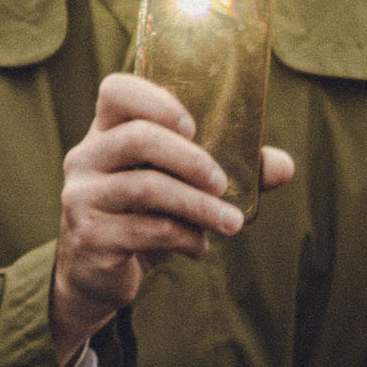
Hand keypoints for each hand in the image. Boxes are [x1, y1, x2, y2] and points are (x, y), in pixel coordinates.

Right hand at [49, 72, 293, 363]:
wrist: (96, 274)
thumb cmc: (141, 217)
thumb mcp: (178, 189)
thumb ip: (227, 171)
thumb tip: (284, 166)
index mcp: (106, 133)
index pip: (116, 92)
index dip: (154, 99)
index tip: (193, 125)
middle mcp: (86, 158)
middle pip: (137, 138)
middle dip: (190, 158)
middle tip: (222, 182)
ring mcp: (82, 197)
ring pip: (147, 188)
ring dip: (199, 206)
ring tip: (231, 222)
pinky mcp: (90, 236)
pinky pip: (147, 230)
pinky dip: (185, 237)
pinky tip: (200, 247)